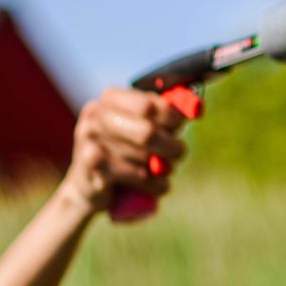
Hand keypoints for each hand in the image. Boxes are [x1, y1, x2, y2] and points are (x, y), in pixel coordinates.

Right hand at [59, 87, 192, 218]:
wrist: (89, 187)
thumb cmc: (125, 152)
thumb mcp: (144, 127)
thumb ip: (166, 115)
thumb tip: (196, 107)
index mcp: (110, 98)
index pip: (149, 104)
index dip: (173, 116)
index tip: (182, 125)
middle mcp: (96, 115)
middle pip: (148, 132)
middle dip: (171, 146)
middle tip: (178, 153)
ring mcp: (89, 140)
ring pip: (145, 158)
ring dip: (163, 169)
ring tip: (162, 171)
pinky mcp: (91, 166)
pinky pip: (137, 176)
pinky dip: (154, 184)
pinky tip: (153, 186)